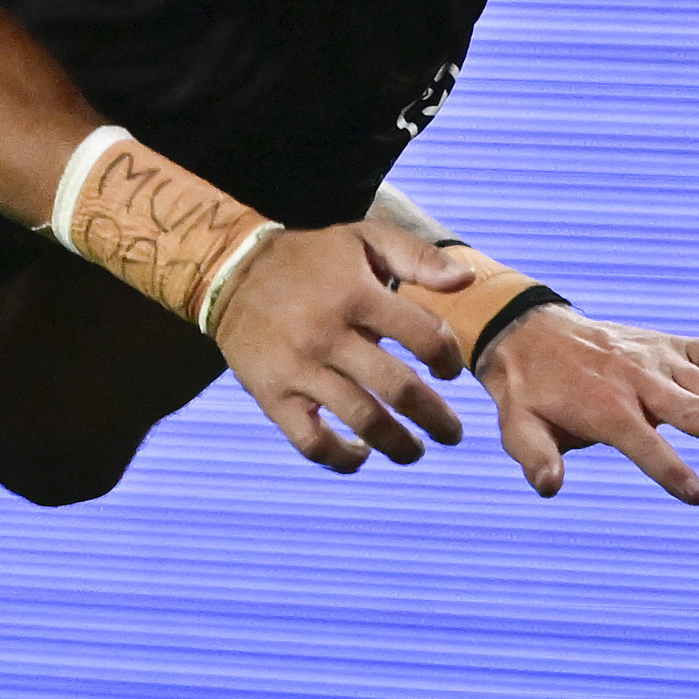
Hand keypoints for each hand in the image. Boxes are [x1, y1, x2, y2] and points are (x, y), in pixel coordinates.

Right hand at [214, 217, 468, 474]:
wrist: (231, 274)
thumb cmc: (310, 259)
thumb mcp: (363, 239)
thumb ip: (418, 256)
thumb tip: (466, 282)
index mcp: (356, 294)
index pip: (424, 337)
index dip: (448, 359)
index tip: (449, 371)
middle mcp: (327, 334)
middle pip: (398, 388)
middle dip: (436, 418)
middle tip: (452, 432)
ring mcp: (298, 368)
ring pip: (361, 421)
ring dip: (399, 446)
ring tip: (415, 452)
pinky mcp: (272, 395)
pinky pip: (311, 442)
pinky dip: (341, 459)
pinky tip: (359, 455)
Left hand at [475, 308, 698, 502]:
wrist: (528, 332)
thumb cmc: (528, 391)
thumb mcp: (517, 426)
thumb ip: (536, 457)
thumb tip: (549, 488)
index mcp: (604, 407)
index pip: (642, 444)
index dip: (669, 469)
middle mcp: (638, 380)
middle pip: (692, 409)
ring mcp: (660, 360)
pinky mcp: (672, 345)